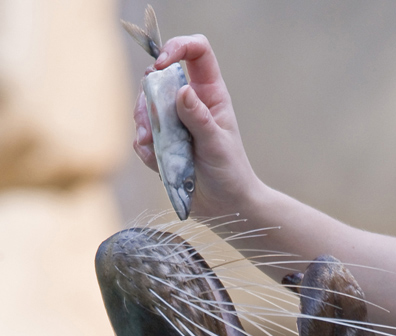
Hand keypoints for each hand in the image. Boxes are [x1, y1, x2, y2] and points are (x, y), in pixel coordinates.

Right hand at [133, 35, 261, 218]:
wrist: (225, 206)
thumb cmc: (230, 172)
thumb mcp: (216, 144)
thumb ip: (199, 118)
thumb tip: (181, 91)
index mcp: (210, 95)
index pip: (196, 52)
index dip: (177, 47)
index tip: (161, 65)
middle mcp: (190, 103)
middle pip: (160, 78)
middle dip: (148, 95)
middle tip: (149, 117)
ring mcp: (174, 123)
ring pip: (146, 107)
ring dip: (142, 124)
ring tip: (149, 144)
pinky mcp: (162, 143)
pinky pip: (142, 137)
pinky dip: (144, 148)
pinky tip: (155, 161)